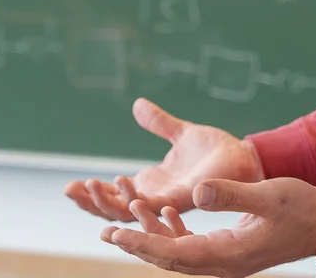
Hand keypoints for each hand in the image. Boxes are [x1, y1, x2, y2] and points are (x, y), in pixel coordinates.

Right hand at [64, 98, 263, 221]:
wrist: (246, 158)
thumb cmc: (218, 150)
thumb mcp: (181, 132)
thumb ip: (159, 122)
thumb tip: (137, 104)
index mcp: (154, 184)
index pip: (115, 196)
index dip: (92, 194)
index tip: (70, 185)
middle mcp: (158, 197)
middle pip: (116, 209)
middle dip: (91, 203)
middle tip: (69, 191)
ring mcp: (170, 201)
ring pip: (130, 211)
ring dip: (108, 202)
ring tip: (88, 188)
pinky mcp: (184, 198)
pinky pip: (155, 205)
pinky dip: (136, 200)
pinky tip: (122, 188)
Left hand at [101, 177, 315, 277]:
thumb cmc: (302, 207)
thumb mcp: (267, 195)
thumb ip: (230, 194)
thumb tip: (196, 193)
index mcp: (229, 255)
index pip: (175, 253)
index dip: (143, 242)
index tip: (117, 232)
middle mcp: (224, 262)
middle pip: (170, 257)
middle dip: (138, 243)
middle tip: (106, 230)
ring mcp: (228, 257)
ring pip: (180, 250)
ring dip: (153, 234)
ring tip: (126, 217)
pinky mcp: (232, 247)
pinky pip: (194, 244)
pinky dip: (175, 229)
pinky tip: (165, 212)